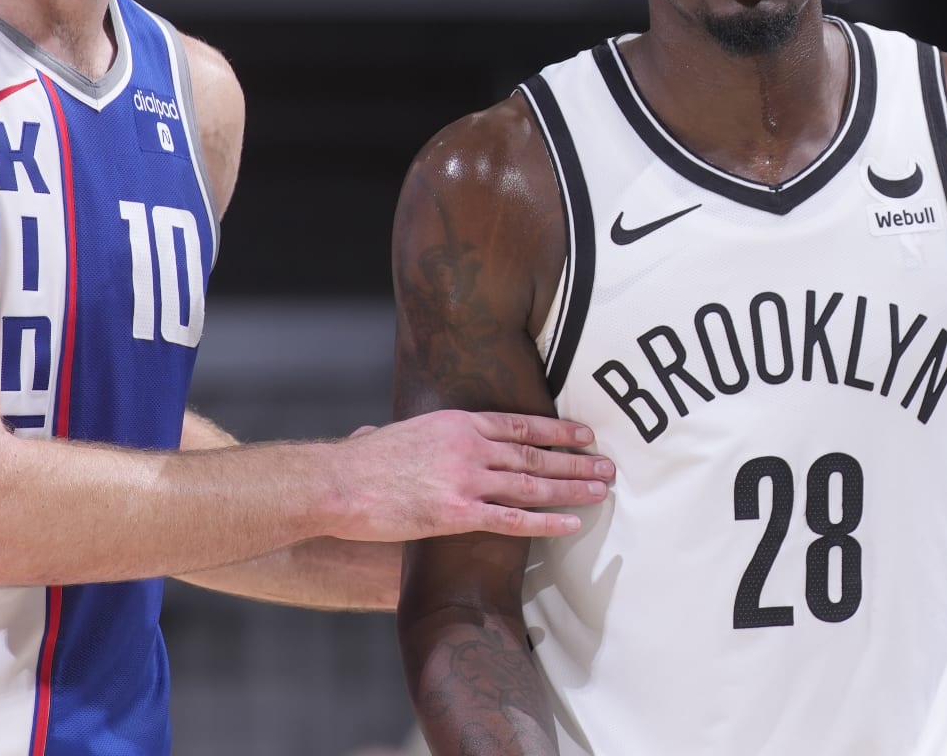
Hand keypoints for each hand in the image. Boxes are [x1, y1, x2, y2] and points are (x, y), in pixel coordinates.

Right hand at [328, 410, 612, 541]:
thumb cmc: (360, 462)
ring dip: (572, 487)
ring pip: (533, 483)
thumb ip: (411, 438)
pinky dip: (547, 521)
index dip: (557, 430)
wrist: (338, 483)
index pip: (521, 424)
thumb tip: (378, 433)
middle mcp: (470, 446)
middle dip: (576, 460)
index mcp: (459, 423)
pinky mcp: (458, 513)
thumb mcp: (396, 432)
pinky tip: (572, 524)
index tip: (585, 434)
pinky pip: (513, 518)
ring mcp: (466, 479)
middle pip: (535, 453)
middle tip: (609, 465)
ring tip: (602, 490)